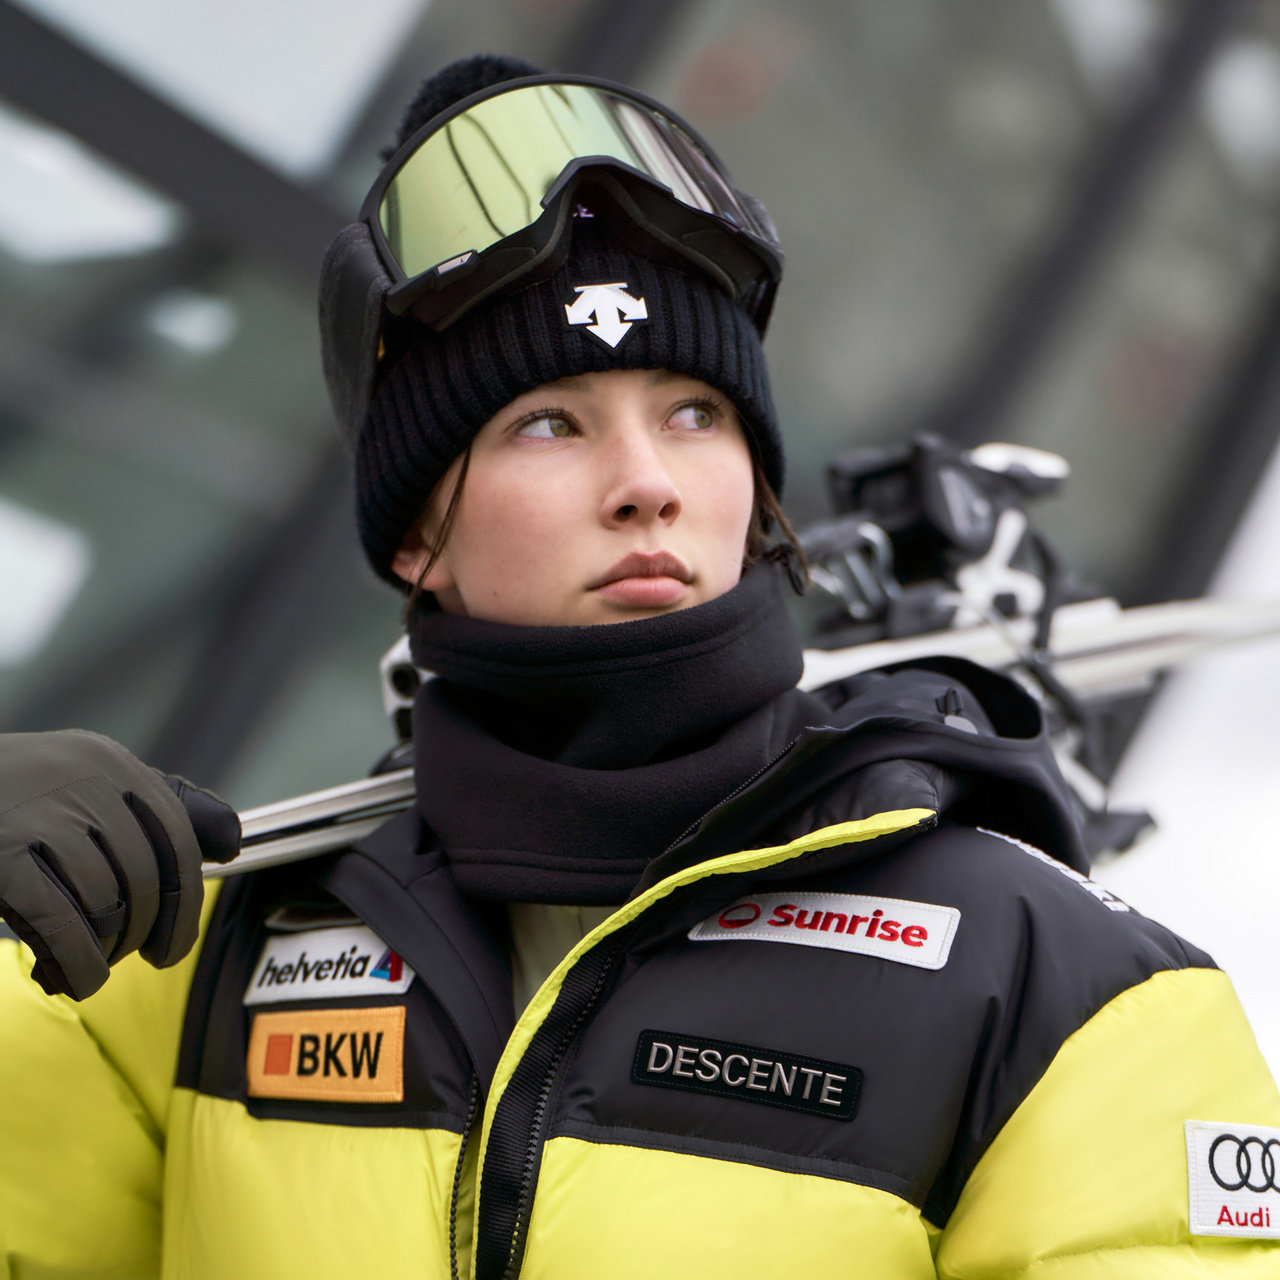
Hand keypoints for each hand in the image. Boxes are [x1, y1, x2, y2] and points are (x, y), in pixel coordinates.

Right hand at [0, 730, 239, 998]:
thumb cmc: (5, 807)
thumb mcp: (84, 792)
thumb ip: (160, 811)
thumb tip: (233, 842)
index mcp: (109, 762)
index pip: (177, 839)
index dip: (184, 904)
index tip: (171, 950)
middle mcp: (81, 777)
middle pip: (146, 878)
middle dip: (138, 935)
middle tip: (114, 960)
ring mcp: (37, 812)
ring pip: (106, 903)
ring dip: (101, 952)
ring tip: (81, 967)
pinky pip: (62, 921)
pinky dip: (78, 961)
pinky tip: (71, 979)